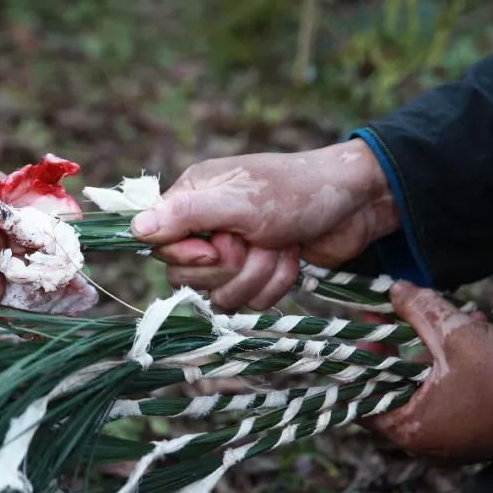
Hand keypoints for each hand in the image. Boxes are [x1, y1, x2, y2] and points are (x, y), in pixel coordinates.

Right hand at [129, 140, 399, 309]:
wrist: (358, 205)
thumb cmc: (298, 191)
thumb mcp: (240, 201)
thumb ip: (186, 215)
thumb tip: (134, 229)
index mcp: (193, 198)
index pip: (160, 245)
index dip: (190, 256)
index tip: (222, 246)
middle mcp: (206, 226)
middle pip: (187, 276)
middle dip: (232, 267)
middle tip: (259, 241)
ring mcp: (233, 253)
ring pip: (220, 294)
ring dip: (259, 275)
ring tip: (281, 247)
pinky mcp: (257, 274)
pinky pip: (249, 301)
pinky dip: (275, 284)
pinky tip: (292, 259)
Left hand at [364, 282, 492, 463]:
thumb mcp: (459, 335)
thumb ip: (420, 310)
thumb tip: (395, 288)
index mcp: (411, 429)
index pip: (361, 398)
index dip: (359, 361)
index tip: (363, 331)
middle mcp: (426, 442)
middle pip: (392, 388)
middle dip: (396, 347)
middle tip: (391, 315)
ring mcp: (451, 439)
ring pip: (424, 387)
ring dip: (427, 349)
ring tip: (434, 314)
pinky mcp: (474, 430)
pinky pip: (449, 394)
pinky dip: (451, 364)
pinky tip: (467, 328)